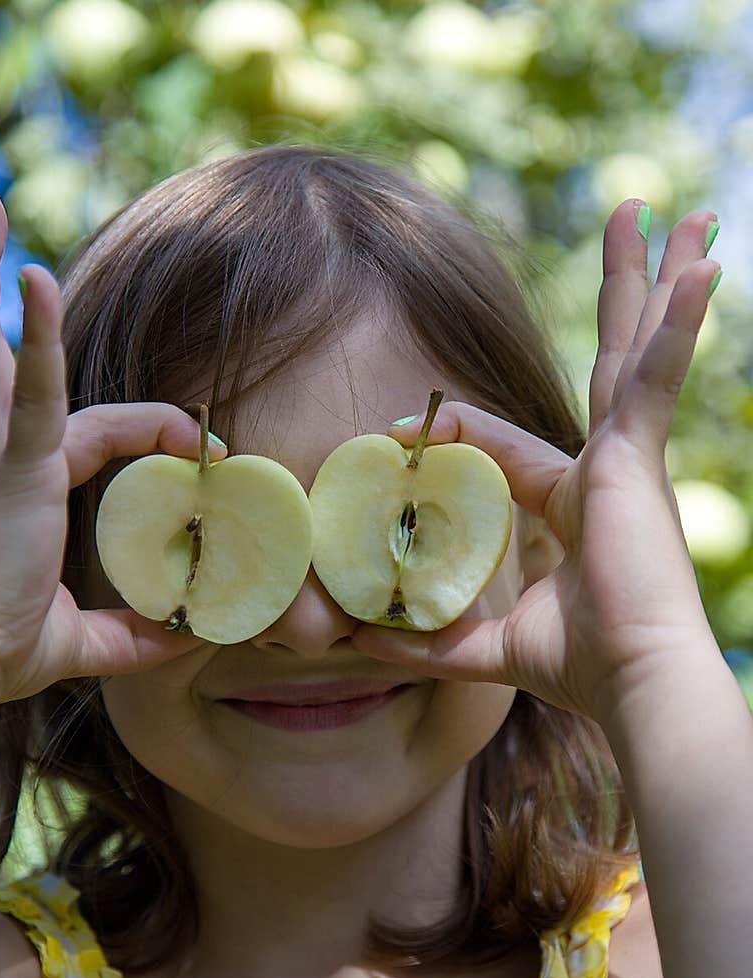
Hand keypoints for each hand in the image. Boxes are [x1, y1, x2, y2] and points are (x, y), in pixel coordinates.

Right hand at [0, 189, 223, 706]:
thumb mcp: (79, 640)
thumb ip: (131, 635)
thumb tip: (184, 640)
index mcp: (3, 482)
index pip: (78, 421)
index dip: (149, 427)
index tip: (202, 444)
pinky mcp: (9, 468)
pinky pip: (32, 390)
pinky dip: (38, 336)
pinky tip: (35, 277)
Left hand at [351, 199, 723, 727]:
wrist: (634, 682)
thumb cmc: (582, 667)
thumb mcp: (487, 645)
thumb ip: (429, 638)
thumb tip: (361, 640)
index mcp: (573, 502)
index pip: (503, 447)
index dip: (447, 437)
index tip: (393, 436)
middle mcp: (605, 468)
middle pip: (605, 362)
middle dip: (618, 297)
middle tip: (633, 226)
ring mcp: (627, 457)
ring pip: (631, 348)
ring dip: (648, 279)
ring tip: (670, 212)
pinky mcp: (639, 458)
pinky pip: (652, 376)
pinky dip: (675, 325)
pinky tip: (701, 268)